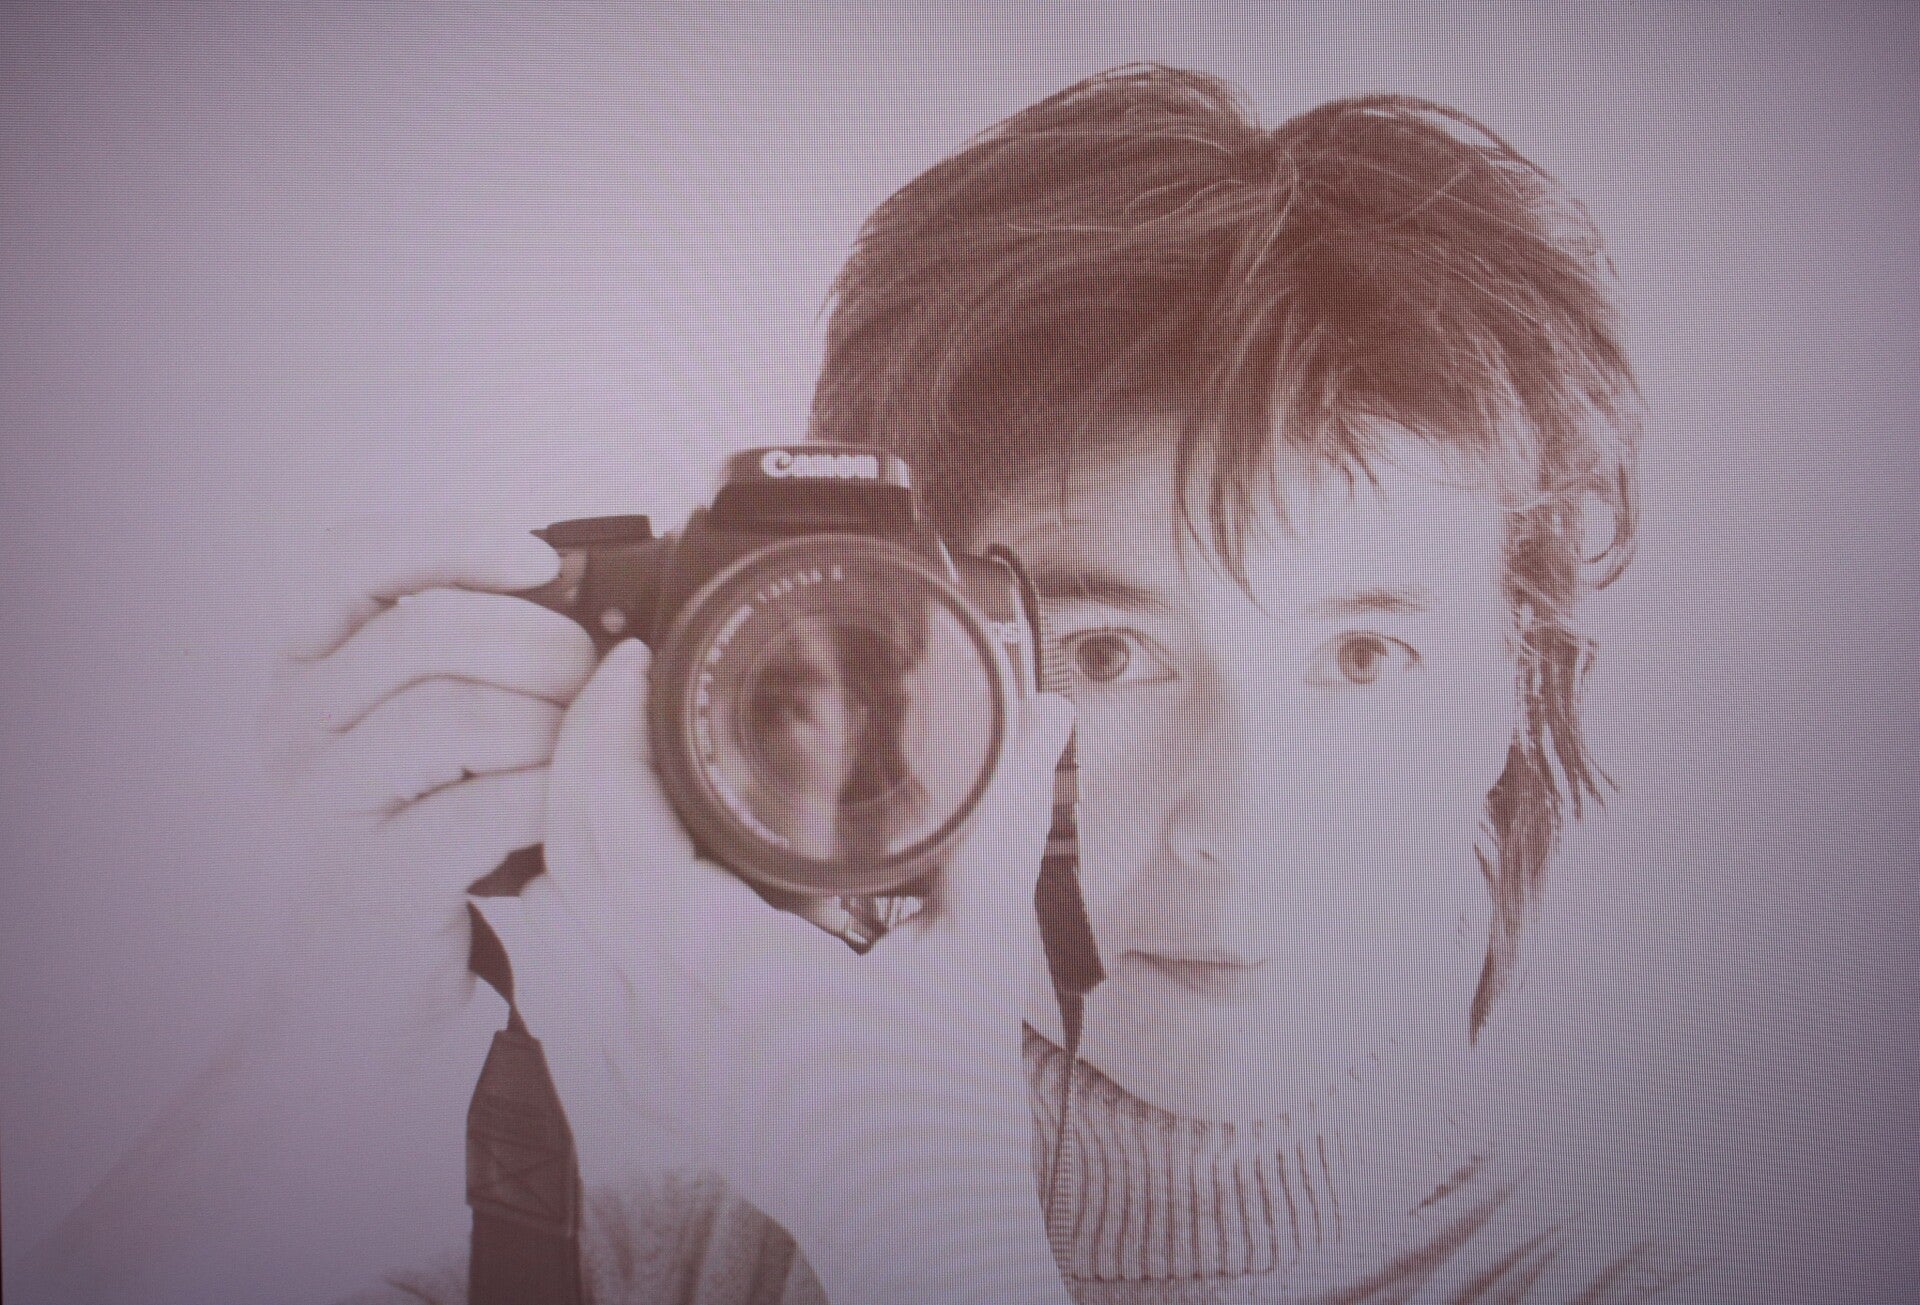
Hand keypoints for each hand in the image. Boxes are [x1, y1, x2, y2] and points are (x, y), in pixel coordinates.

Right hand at [256, 511, 595, 1060]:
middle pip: (428, 629)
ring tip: (579, 756)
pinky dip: (546, 800)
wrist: (358, 991)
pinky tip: (561, 816)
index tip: (540, 559)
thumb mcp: (427, 732)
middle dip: (540, 644)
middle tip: (591, 681)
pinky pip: (481, 808)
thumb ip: (466, 655)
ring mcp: (318, 804)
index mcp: (301, 666)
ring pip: (459, 713)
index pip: (352, 556)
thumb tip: (577, 590)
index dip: (453, 541)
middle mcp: (289, 722)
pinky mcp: (364, 880)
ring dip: (552, 727)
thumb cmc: (422, 840)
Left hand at [489, 639, 1077, 1303]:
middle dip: (570, 755)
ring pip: (549, 917)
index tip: (631, 665)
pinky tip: (569, 878)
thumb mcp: (979, 951)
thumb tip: (1044, 715)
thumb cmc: (947, 1112)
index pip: (620, 826)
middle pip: (565, 857)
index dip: (607, 729)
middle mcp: (670, 1016)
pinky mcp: (648, 1085)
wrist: (924, 1232)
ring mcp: (648, 1058)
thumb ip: (1002, 819)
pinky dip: (551, 914)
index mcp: (740, 972)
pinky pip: (556, 988)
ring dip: (555, 826)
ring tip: (595, 757)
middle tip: (611, 688)